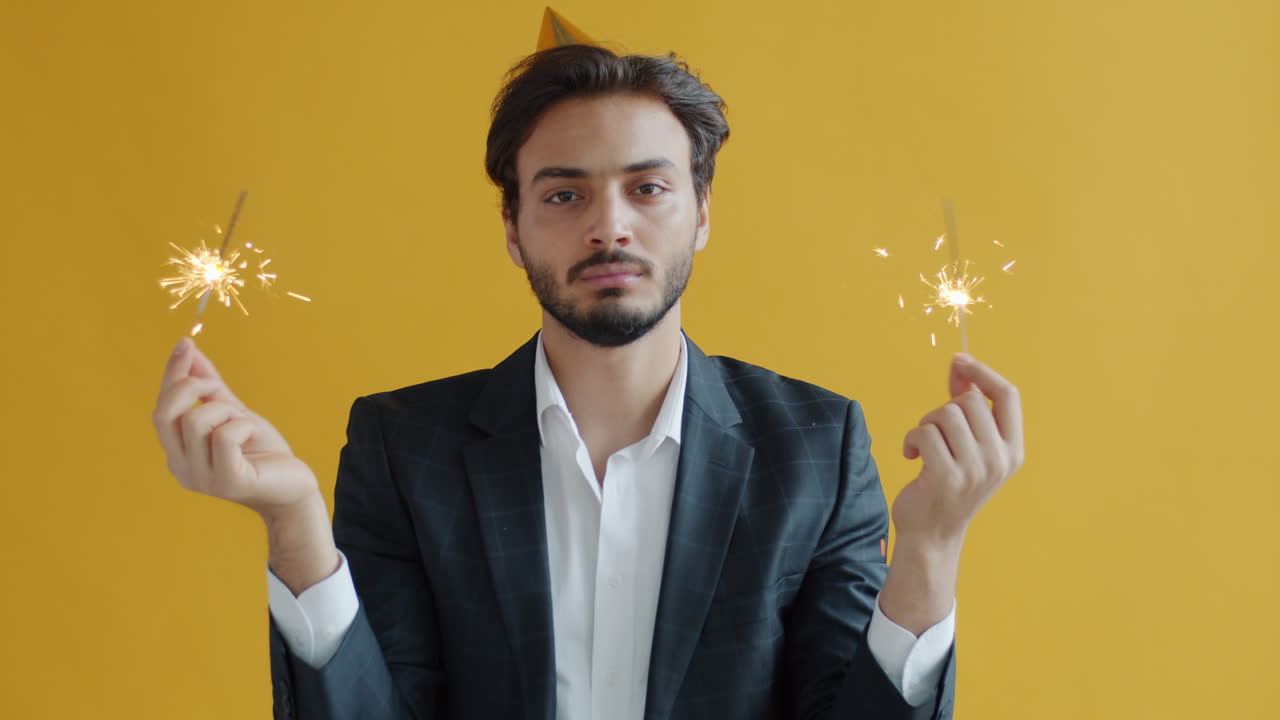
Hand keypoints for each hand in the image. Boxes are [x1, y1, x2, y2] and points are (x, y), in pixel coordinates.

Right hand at [152, 337, 319, 519]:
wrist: (293, 487)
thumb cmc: (262, 452)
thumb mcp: (233, 412)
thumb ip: (209, 387)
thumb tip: (187, 350)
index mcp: (177, 452)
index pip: (161, 408)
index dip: (172, 374)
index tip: (185, 343)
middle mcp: (180, 468)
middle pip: (165, 413)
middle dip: (192, 386)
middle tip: (221, 391)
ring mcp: (202, 478)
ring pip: (196, 420)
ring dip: (226, 410)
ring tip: (244, 424)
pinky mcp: (227, 482)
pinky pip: (224, 436)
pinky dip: (243, 425)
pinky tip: (253, 436)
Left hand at [893, 353, 1024, 547]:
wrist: (932, 533)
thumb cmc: (948, 482)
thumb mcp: (967, 445)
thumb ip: (967, 406)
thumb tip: (960, 364)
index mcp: (1013, 450)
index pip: (1009, 396)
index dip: (983, 372)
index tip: (959, 361)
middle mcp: (1000, 460)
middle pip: (970, 402)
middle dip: (943, 410)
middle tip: (934, 433)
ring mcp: (975, 470)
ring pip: (945, 414)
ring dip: (926, 425)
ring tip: (924, 446)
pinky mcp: (946, 477)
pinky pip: (923, 433)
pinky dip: (910, 440)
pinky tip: (912, 457)